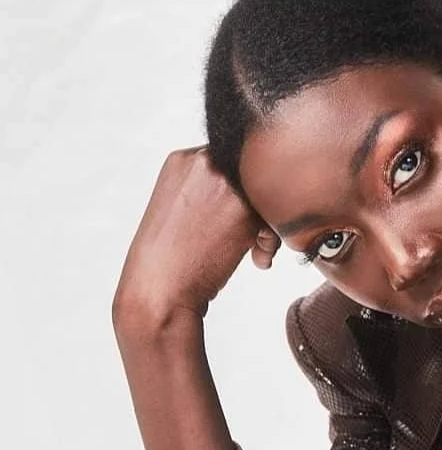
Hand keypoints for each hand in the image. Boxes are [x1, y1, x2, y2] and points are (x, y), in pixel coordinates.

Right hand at [113, 146, 281, 324]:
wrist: (159, 289)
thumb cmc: (171, 258)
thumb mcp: (182, 206)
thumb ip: (210, 188)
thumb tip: (256, 188)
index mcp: (183, 159)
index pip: (233, 162)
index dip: (242, 192)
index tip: (231, 219)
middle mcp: (203, 161)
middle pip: (254, 174)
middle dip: (258, 206)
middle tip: (252, 237)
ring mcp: (223, 182)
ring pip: (267, 195)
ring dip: (266, 226)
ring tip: (255, 250)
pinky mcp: (242, 209)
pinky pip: (275, 217)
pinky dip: (271, 242)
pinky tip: (256, 259)